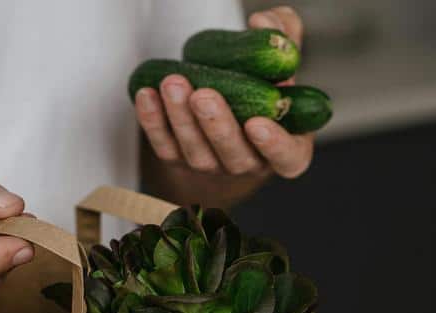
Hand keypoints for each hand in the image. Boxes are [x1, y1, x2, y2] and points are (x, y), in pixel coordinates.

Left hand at [134, 6, 314, 184]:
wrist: (231, 105)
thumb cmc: (263, 85)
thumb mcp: (280, 59)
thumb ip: (281, 37)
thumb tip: (261, 24)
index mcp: (287, 147)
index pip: (286, 157)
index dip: (274, 145)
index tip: (257, 125)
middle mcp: (251, 163)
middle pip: (235, 156)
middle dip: (216, 126)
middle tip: (204, 96)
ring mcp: (215, 166)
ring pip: (197, 153)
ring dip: (182, 120)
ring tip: (173, 83)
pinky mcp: (181, 160)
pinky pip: (166, 147)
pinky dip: (154, 122)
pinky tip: (148, 94)